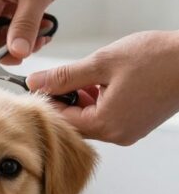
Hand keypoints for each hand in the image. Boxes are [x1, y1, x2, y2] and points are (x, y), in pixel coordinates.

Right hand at [0, 0, 79, 60]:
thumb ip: (25, 26)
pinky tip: (44, 24)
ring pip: (6, 36)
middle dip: (15, 46)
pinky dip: (30, 30)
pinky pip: (15, 27)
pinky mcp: (10, 2)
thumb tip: (16, 53)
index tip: (17, 61)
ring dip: (26, 39)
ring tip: (45, 30)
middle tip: (38, 43)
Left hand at [27, 31, 178, 144]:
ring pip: (93, 118)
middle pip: (76, 122)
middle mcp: (117, 134)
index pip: (62, 121)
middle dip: (66, 99)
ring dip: (84, 98)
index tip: (39, 84)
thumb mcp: (103, 63)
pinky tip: (105, 80)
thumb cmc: (157, 59)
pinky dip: (101, 99)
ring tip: (90, 74)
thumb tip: (37, 82)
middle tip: (62, 76)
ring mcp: (129, 131)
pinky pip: (109, 115)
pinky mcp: (138, 123)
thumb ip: (65, 76)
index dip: (48, 102)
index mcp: (106, 125)